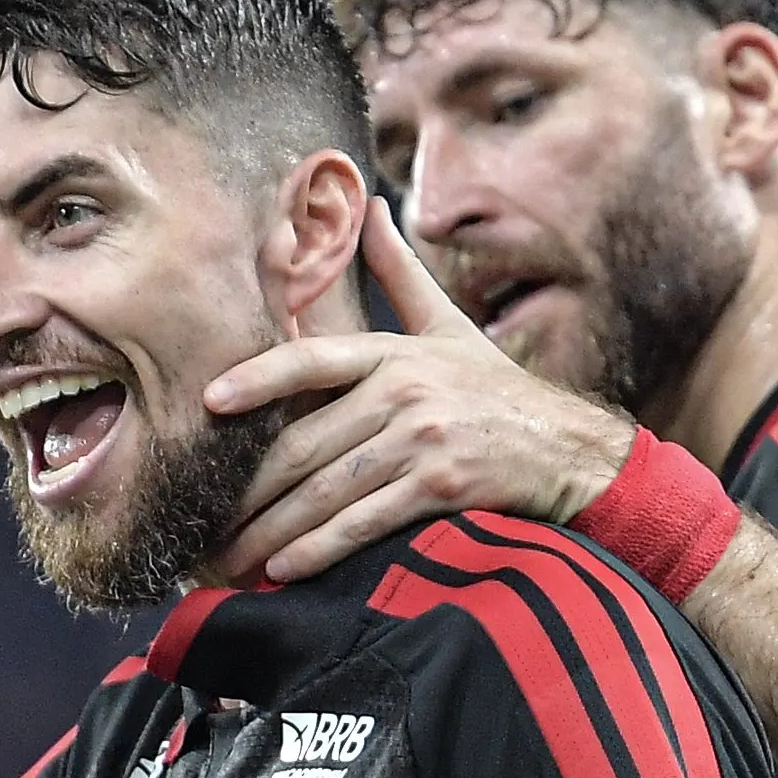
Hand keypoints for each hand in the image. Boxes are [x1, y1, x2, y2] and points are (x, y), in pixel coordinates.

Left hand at [205, 198, 636, 582]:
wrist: (573, 450)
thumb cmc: (497, 393)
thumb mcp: (450, 328)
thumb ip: (400, 276)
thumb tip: (371, 206)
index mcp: (395, 354)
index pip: (311, 361)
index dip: (257, 378)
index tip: (208, 401)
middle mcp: (405, 392)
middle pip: (304, 444)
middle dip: (248, 491)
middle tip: (204, 520)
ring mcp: (424, 440)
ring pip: (326, 490)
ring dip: (272, 531)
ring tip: (230, 559)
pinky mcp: (443, 486)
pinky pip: (364, 523)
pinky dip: (319, 550)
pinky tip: (283, 571)